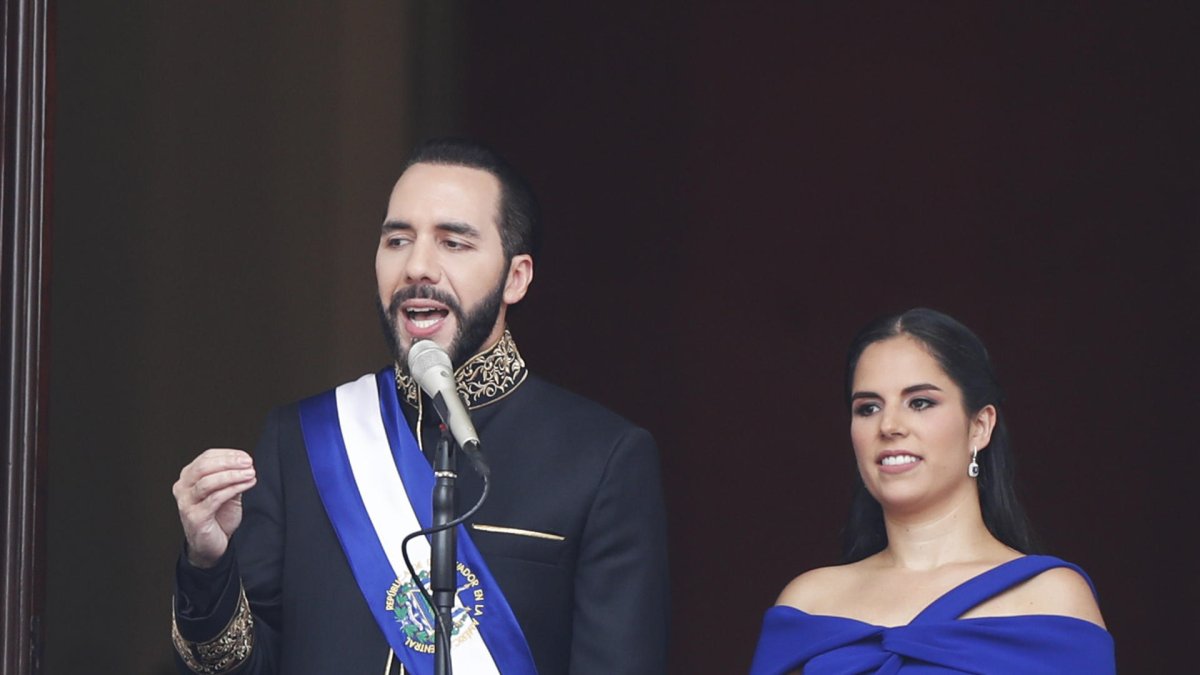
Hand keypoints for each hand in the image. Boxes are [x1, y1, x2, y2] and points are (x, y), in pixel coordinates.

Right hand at [173, 448, 256, 568]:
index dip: (228, 454)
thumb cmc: (218, 517)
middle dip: (229, 462)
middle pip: (204, 467)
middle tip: (248, 463)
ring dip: (233, 475)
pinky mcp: (195, 517)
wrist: (211, 545)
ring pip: (208, 482)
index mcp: (188, 477)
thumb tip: (244, 464)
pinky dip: (233, 488)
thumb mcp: (227, 492)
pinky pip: (215, 498)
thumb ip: (231, 478)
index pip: (206, 457)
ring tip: (250, 473)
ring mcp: (186, 503)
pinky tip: (247, 485)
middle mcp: (182, 488)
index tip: (246, 457)